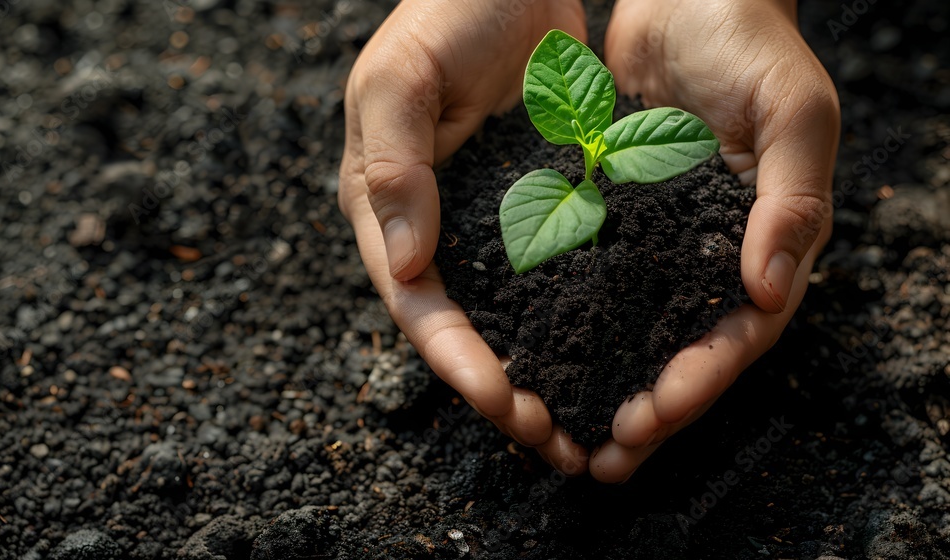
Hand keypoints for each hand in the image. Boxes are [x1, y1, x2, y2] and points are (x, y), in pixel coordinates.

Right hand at [339, 0, 590, 473]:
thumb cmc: (444, 11)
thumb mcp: (399, 79)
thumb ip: (393, 168)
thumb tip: (404, 268)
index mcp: (386, 207)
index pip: (416, 303)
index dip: (454, 359)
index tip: (500, 402)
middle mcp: (435, 227)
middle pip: (465, 328)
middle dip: (502, 390)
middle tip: (550, 440)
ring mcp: (490, 221)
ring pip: (513, 316)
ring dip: (544, 371)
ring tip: (584, 424)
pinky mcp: (539, 205)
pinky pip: (558, 274)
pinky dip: (578, 320)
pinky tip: (616, 354)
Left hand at [587, 0, 840, 481]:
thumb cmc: (752, 45)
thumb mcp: (792, 113)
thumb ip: (792, 199)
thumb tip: (769, 290)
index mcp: (763, 245)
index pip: (738, 336)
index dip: (699, 382)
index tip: (652, 415)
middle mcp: (708, 258)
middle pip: (679, 353)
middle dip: (644, 411)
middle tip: (597, 457)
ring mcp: (656, 244)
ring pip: (628, 333)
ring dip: (596, 385)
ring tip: (554, 431)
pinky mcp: (608, 221)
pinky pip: (585, 282)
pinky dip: (561, 324)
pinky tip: (528, 356)